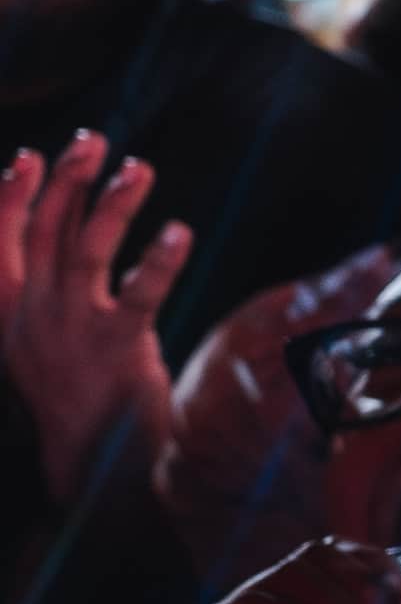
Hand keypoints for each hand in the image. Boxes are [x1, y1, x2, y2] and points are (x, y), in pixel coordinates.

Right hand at [0, 136, 187, 498]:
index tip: (29, 156)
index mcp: (10, 312)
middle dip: (65, 181)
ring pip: (86, 252)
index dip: (11, 197)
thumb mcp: (43, 335)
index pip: (0, 243)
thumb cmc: (74, 391)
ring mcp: (73, 331)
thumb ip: (51, 282)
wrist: (91, 463)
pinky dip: (159, 261)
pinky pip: (140, 296)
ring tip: (138, 168)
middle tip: (92, 139)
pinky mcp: (118, 349)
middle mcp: (34, 316)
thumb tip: (67, 220)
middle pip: (43, 233)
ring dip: (112, 205)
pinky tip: (179, 232)